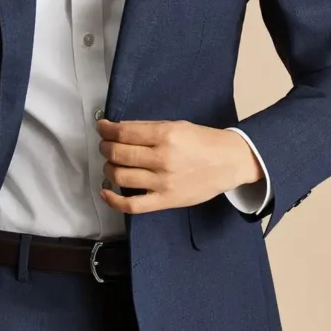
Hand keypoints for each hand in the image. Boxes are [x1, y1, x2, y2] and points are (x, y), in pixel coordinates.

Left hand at [96, 118, 262, 213]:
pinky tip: (106, 191)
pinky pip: (132, 205)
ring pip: (120, 176)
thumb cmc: (202, 141)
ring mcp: (163, 182)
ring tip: (111, 164)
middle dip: (105, 147)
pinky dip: (113, 200)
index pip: (123, 133)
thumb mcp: (176, 126)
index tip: (102, 128)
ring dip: (108, 168)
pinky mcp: (165, 201)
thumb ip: (147, 129)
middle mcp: (162, 159)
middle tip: (105, 145)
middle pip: (118, 154)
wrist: (229, 162)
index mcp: (165, 135)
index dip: (106, 130)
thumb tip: (117, 130)